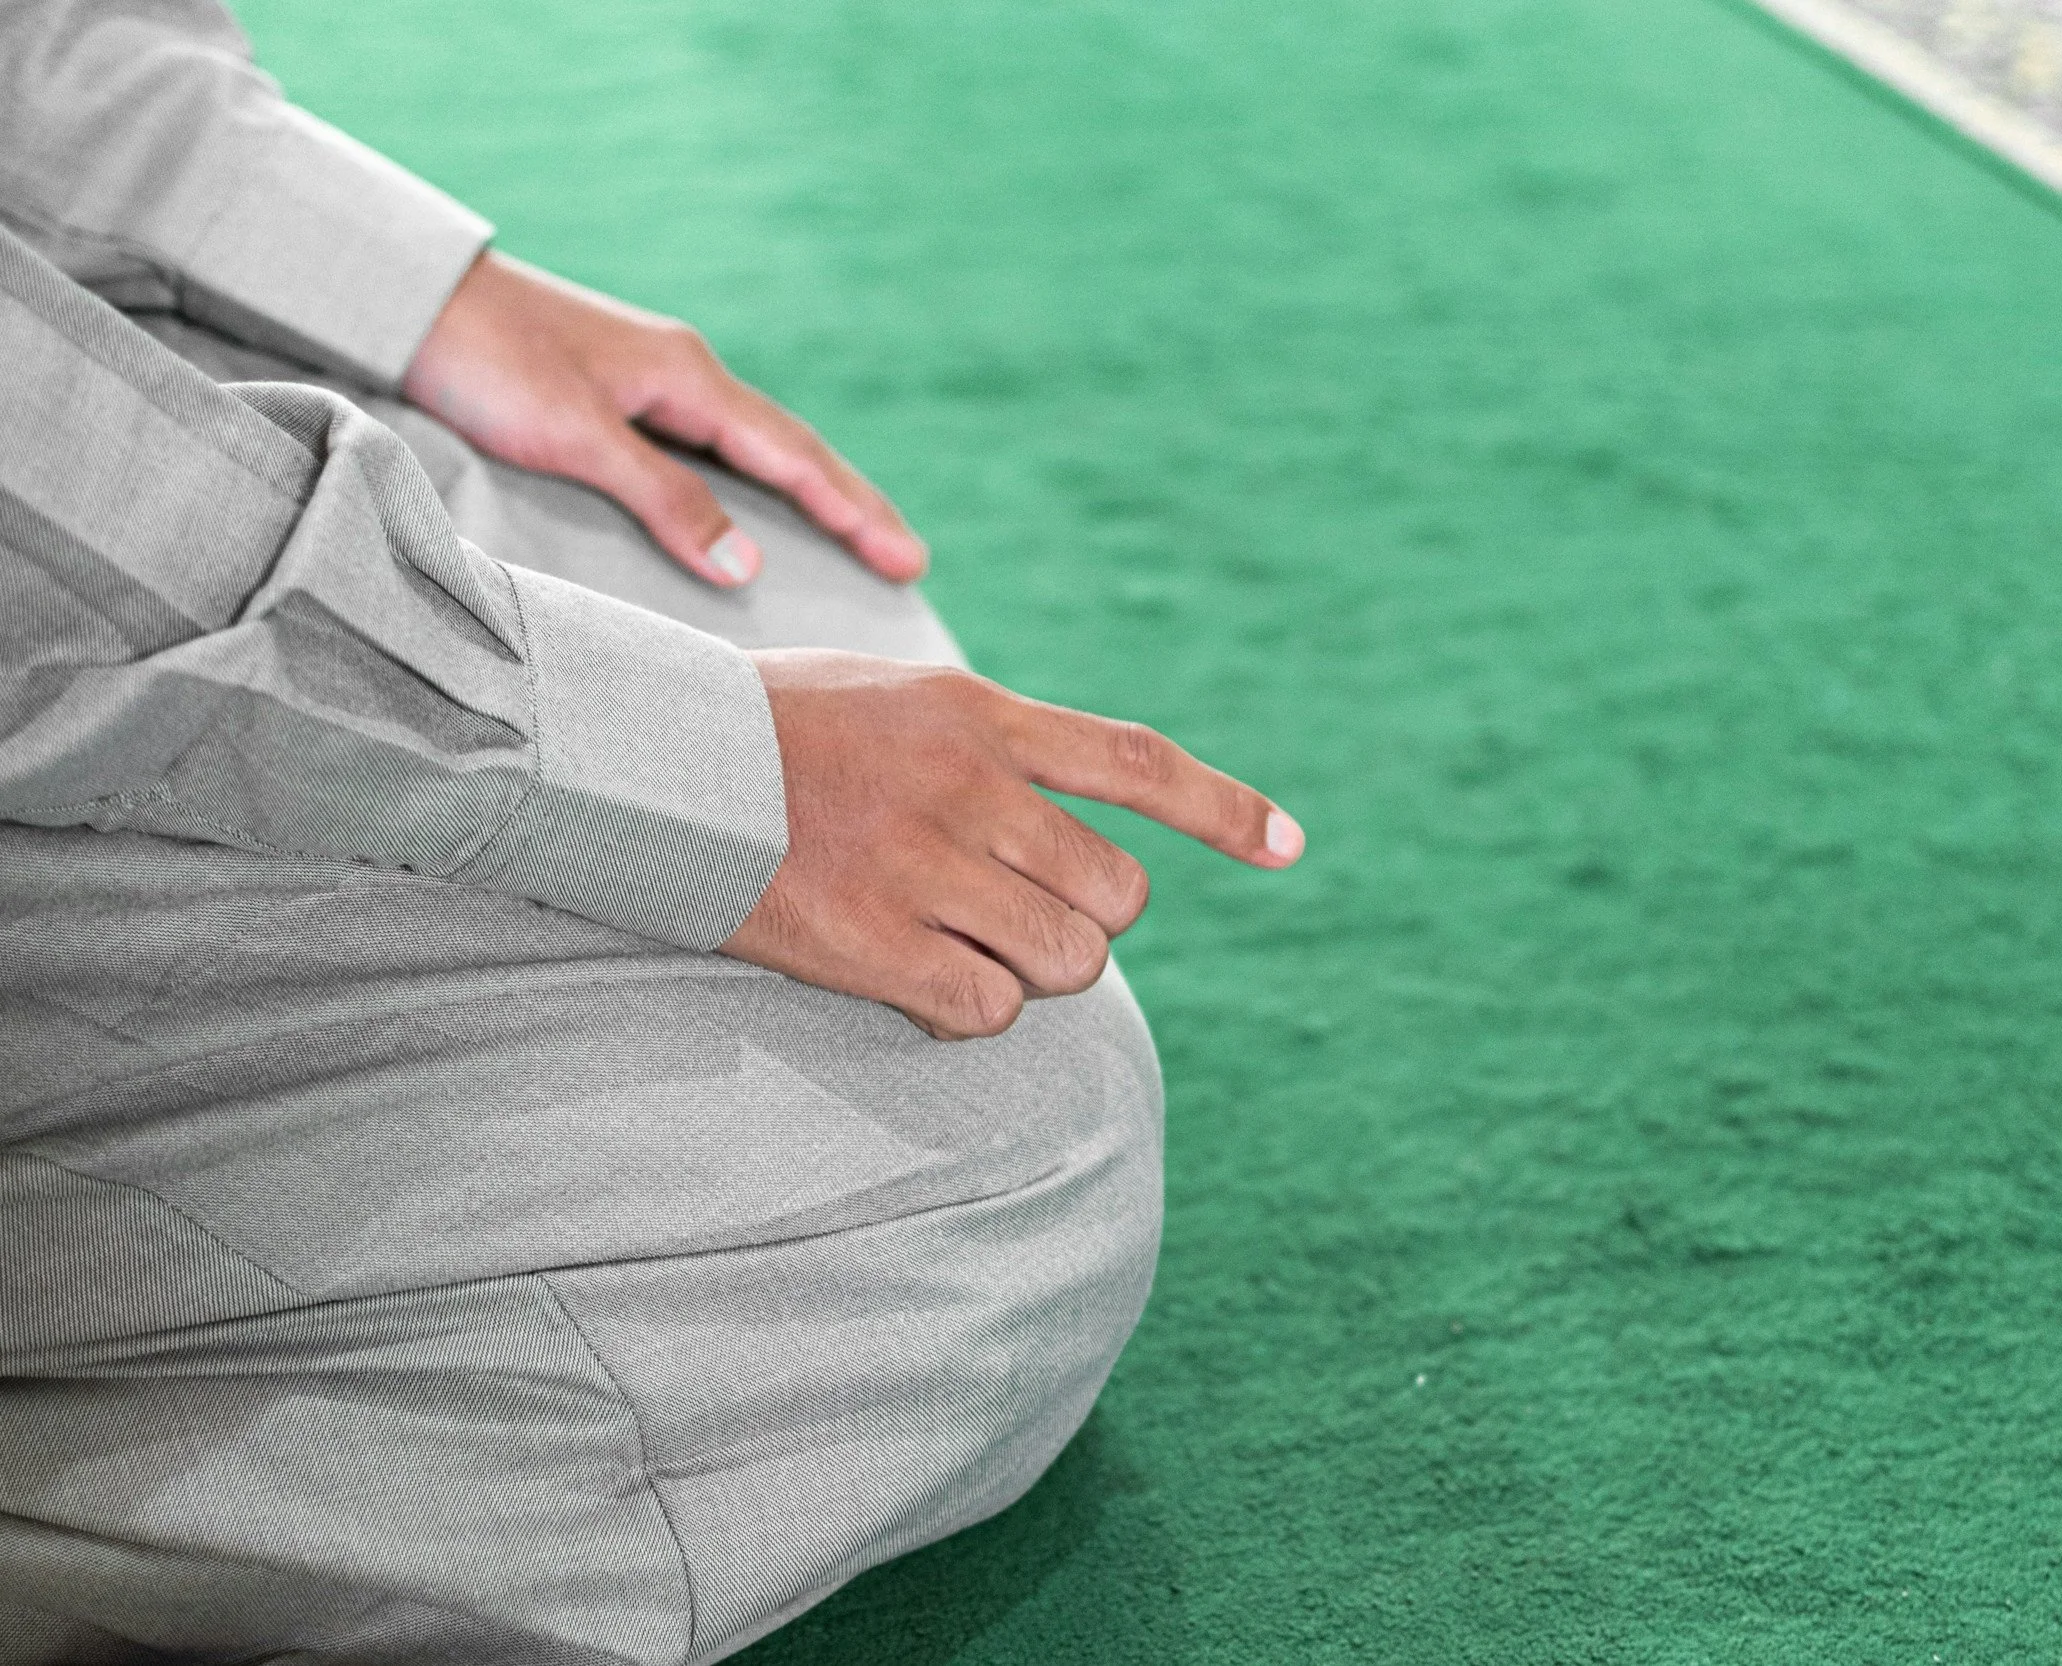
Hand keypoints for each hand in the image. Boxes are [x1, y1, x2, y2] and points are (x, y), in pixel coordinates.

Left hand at [404, 250, 926, 587]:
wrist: (409, 303)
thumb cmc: (487, 363)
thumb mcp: (577, 438)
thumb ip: (665, 500)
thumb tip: (748, 564)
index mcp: (689, 379)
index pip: (796, 458)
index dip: (855, 513)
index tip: (909, 560)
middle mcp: (683, 376)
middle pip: (791, 450)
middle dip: (852, 506)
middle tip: (908, 557)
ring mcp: (651, 383)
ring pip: (754, 450)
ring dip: (808, 494)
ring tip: (851, 538)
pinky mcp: (615, 397)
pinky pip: (711, 451)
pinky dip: (752, 485)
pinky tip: (750, 508)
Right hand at [721, 651, 1304, 1038]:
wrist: (634, 755)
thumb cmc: (759, 729)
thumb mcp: (891, 698)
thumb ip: (984, 744)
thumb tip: (1061, 817)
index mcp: (980, 716)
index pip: (1138, 763)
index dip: (1226, 810)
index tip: (1292, 848)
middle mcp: (969, 788)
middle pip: (1115, 897)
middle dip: (1083, 924)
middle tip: (1009, 914)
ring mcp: (922, 865)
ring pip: (1065, 964)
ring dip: (1028, 973)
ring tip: (952, 944)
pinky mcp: (870, 940)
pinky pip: (985, 1011)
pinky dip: (965, 1012)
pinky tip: (911, 982)